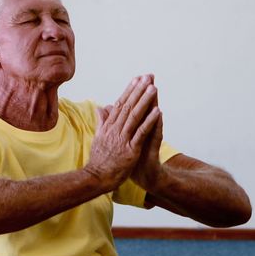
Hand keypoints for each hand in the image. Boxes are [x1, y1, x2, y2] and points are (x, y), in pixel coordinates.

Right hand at [84, 74, 160, 190]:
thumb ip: (101, 121)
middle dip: (138, 91)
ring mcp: (122, 139)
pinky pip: (141, 133)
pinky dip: (149, 121)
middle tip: (148, 77)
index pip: (120, 105)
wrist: (97, 177)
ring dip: (145, 101)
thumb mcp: (99, 137)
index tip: (136, 79)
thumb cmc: (99, 159)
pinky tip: (157, 111)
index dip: (129, 91)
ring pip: (135, 116)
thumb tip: (100, 107)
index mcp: (109, 126)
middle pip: (128, 106)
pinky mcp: (130, 149)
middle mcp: (115, 130)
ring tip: (153, 88)